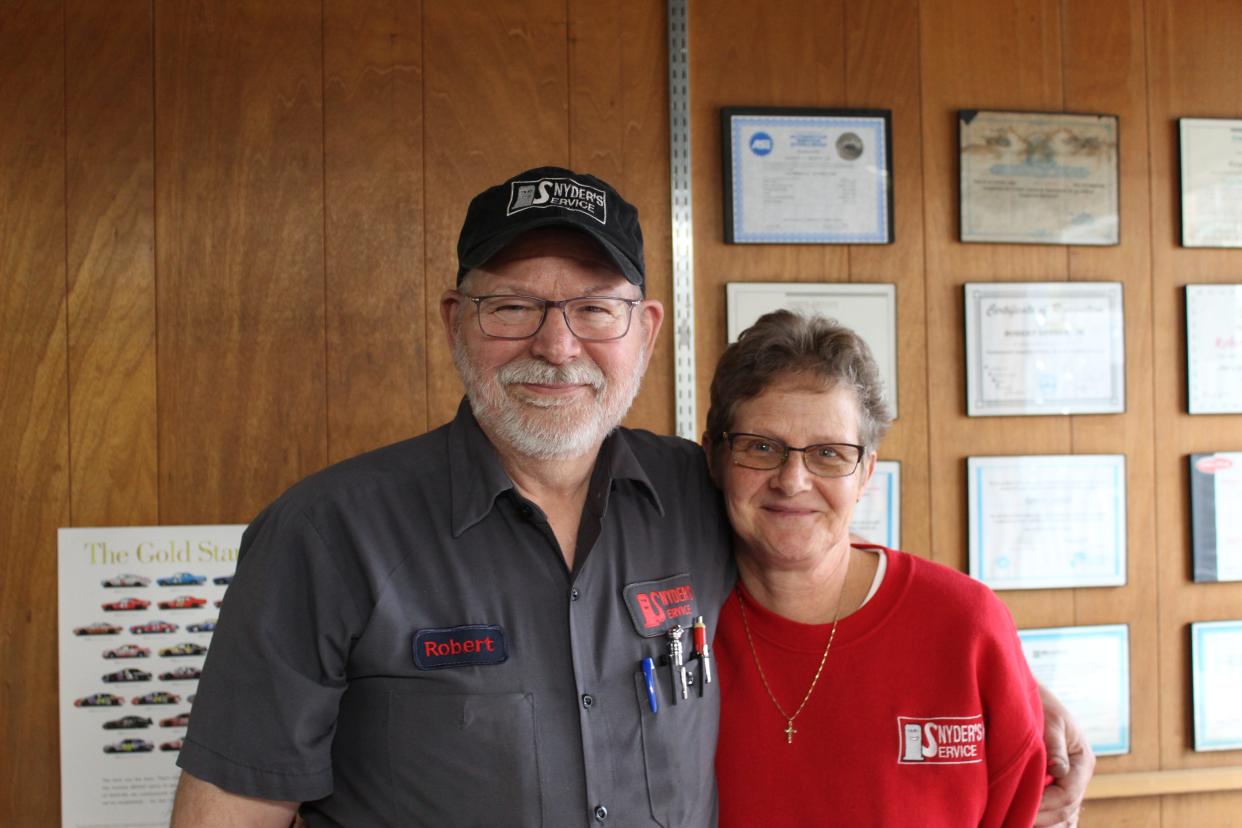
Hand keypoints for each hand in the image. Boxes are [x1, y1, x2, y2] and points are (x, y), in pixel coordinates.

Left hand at [1035, 683, 1095, 826]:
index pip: (1068, 794)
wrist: (1032, 695)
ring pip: (1065, 814)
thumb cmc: (1041, 704)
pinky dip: (1048, 819)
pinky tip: (1034, 823)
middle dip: (1043, 818)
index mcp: (1082, 761)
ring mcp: (1070, 781)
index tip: (1023, 809)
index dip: (1046, 805)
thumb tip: (1058, 771)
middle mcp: (1079, 775)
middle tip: (1018, 822)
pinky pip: (1058, 809)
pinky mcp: (1057, 782)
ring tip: (1021, 823)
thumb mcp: (1051, 720)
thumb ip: (1054, 745)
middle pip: (1066, 809)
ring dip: (1046, 822)